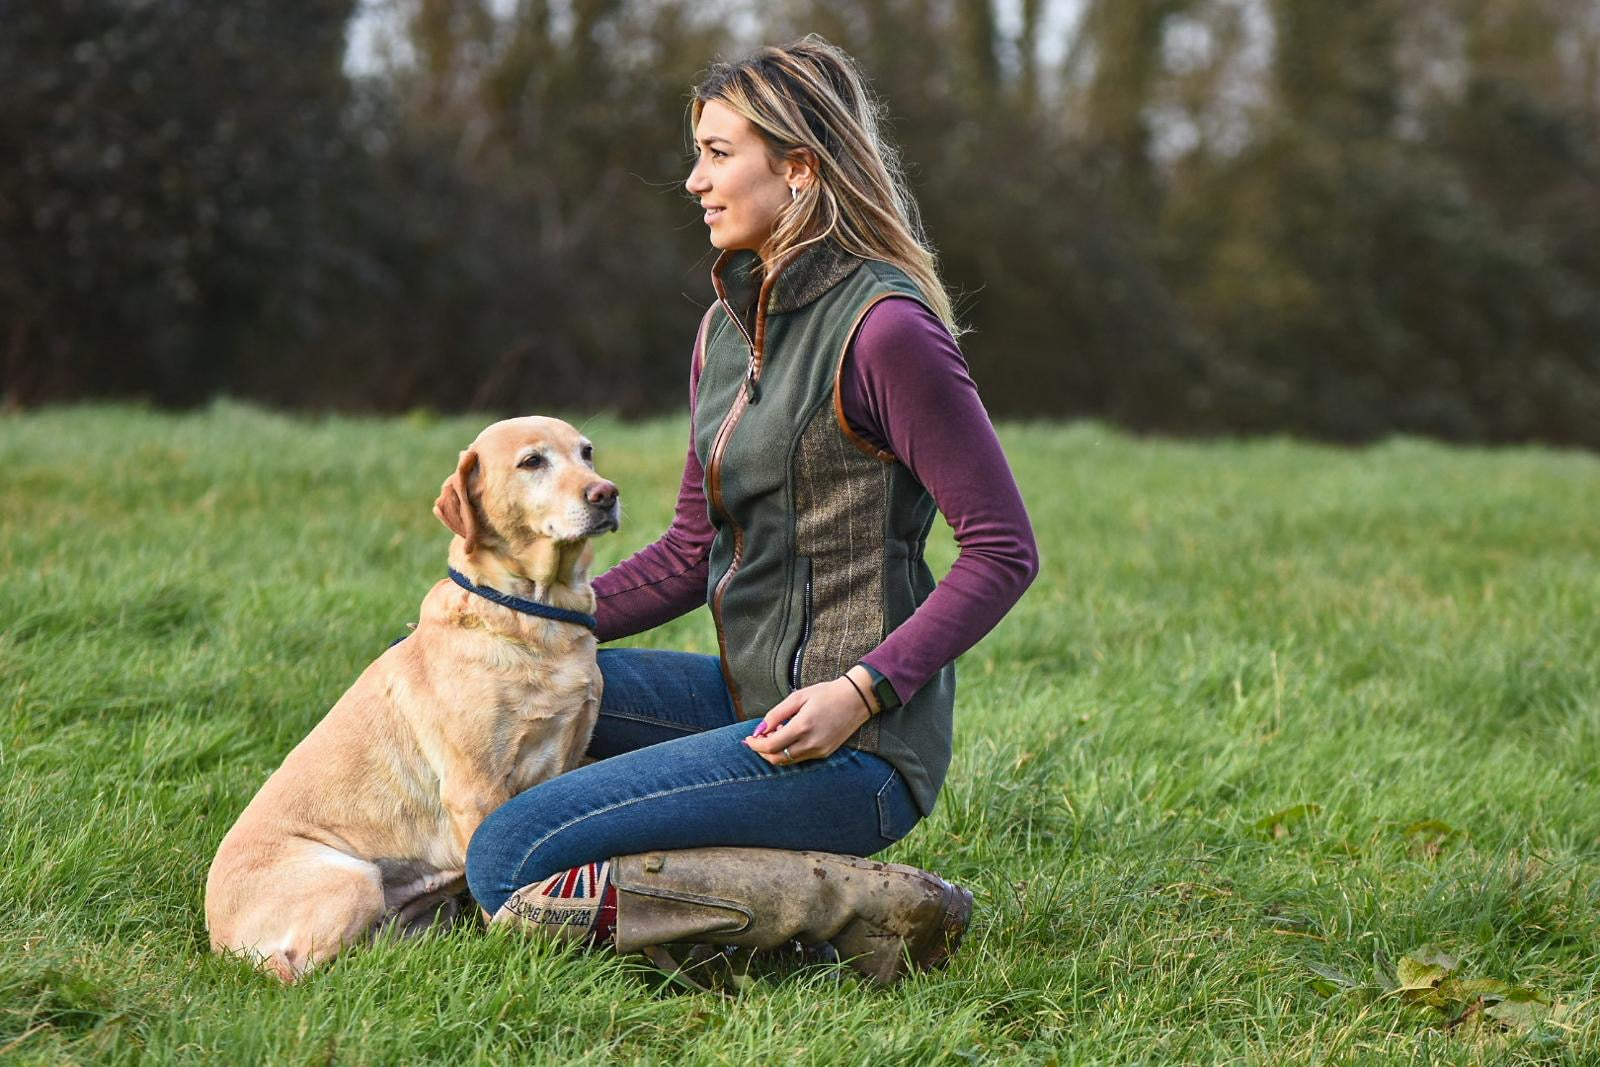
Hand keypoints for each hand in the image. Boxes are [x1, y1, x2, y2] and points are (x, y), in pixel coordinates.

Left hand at [743, 669, 876, 765]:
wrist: (856, 699)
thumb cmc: (826, 694)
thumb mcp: (798, 697)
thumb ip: (776, 714)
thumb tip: (759, 729)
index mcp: (802, 726)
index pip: (770, 745)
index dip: (755, 744)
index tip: (749, 738)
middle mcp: (811, 743)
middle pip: (777, 758)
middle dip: (762, 751)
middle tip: (756, 740)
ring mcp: (819, 750)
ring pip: (788, 761)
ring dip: (775, 752)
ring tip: (773, 736)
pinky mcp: (825, 753)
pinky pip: (800, 759)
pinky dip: (789, 752)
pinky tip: (789, 738)